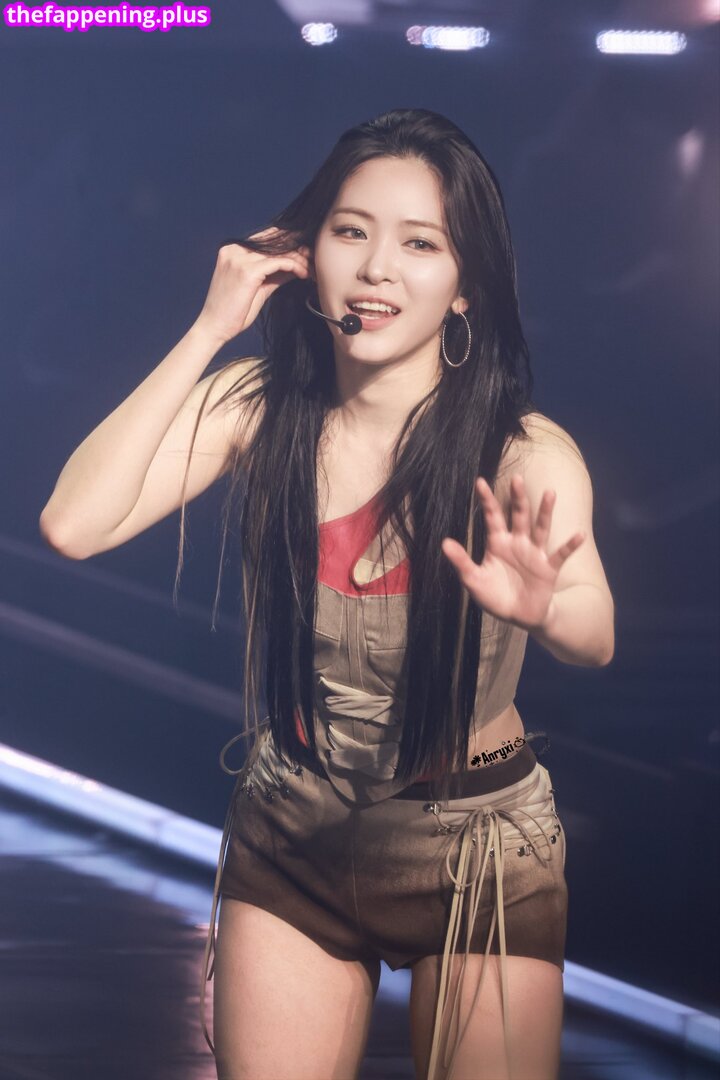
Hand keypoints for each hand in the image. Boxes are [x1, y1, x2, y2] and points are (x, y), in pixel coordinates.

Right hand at [195, 227, 311, 345]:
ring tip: (310, 270)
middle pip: (273, 240)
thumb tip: (294, 266)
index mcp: (232, 250)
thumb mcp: (257, 287)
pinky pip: (278, 262)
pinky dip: (294, 266)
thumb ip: (273, 273)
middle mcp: (234, 249)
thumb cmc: (233, 312)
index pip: (266, 238)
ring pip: (278, 251)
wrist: (214, 327)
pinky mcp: (247, 271)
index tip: (305, 254)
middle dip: (296, 248)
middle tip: (313, 259)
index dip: (288, 243)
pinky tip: (303, 274)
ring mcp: (239, 258)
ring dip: (299, 259)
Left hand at [440, 473, 585, 631]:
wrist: (518, 615)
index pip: (492, 517)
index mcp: (498, 543)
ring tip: (550, 493)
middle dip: (517, 498)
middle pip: (518, 516)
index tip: (479, 481)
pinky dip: (570, 545)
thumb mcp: (474, 580)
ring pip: (541, 528)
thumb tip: (444, 543)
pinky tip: (579, 535)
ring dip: (545, 512)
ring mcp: (534, 554)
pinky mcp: (548, 568)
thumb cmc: (495, 596)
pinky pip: (560, 555)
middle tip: (516, 478)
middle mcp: (518, 543)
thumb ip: (461, 561)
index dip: (487, 500)